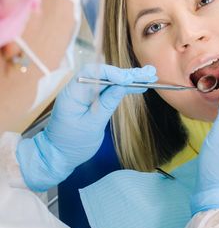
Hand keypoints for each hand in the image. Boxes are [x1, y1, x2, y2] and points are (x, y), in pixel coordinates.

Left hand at [16, 64, 156, 191]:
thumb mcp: (91, 126)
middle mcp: (79, 89)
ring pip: (110, 81)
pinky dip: (124, 88)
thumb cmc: (72, 143)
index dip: (112, 73)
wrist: (59, 154)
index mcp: (73, 93)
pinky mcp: (93, 100)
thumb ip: (106, 104)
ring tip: (149, 77)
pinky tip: (139, 86)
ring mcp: (86, 94)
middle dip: (127, 74)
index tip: (129, 79)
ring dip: (129, 79)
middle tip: (148, 74)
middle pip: (104, 74)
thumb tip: (121, 86)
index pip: (92, 72)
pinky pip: (110, 89)